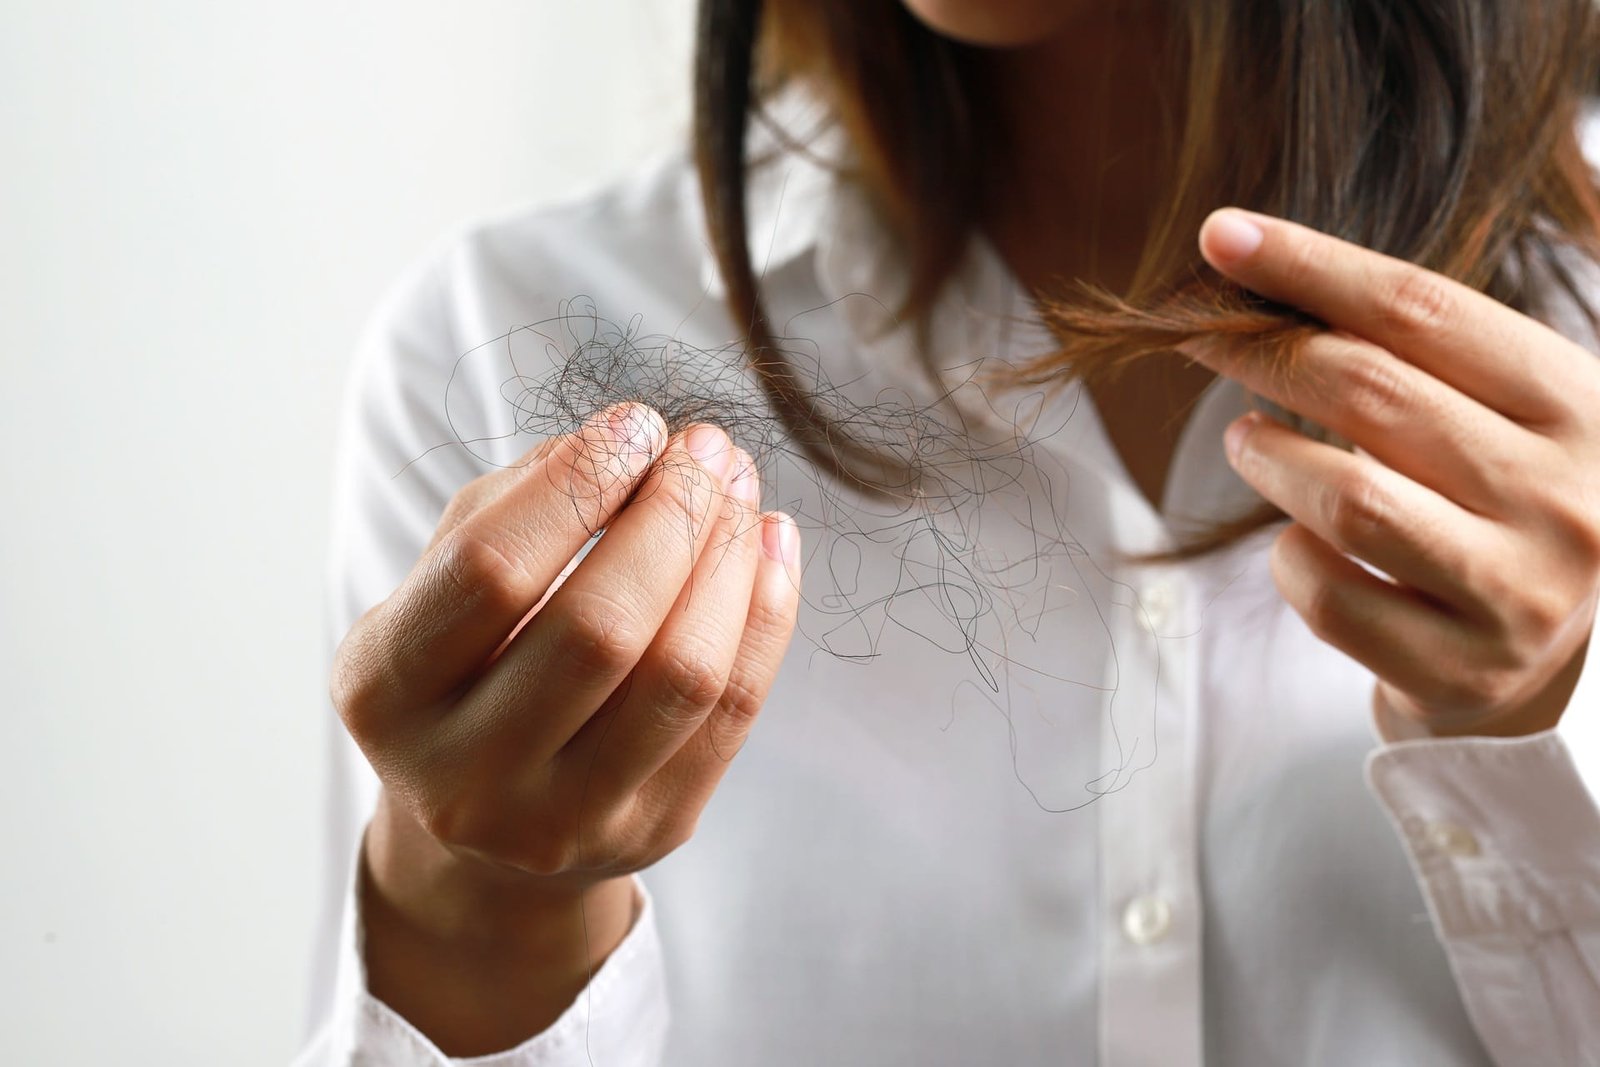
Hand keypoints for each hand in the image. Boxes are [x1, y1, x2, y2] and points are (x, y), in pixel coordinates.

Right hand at [331, 404, 799, 1052]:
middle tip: (707, 448)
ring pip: (682, 675)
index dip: (577, 484)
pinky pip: (734, 711)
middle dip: (671, 516)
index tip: (635, 425)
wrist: (481, 832)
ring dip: (728, 559)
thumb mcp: (443, 587)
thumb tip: (629, 442)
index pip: (491, 571)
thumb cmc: (465, 668)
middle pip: (599, 628)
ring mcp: (565, 821)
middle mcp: (466, 776)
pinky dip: (766, 613)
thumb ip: (515, 505)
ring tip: (740, 487)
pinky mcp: (654, 831)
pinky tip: (771, 543)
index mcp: (386, 694)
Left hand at [1186, 209, 1599, 738]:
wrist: (1541, 662)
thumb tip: (1255, 270)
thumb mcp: (1496, 415)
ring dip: (1268, 458)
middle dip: (1267, 353)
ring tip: (1246, 441)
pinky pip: (1328, 594)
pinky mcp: (1461, 671)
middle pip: (1373, 394)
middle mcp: (1566, 499)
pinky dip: (1290, 557)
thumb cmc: (1496, 506)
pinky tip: (1298, 541)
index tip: (1220, 236)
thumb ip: (1410, 354)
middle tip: (1203, 337)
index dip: (1310, 265)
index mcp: (1582, 408)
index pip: (1423, 311)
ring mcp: (1517, 593)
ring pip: (1346, 500)